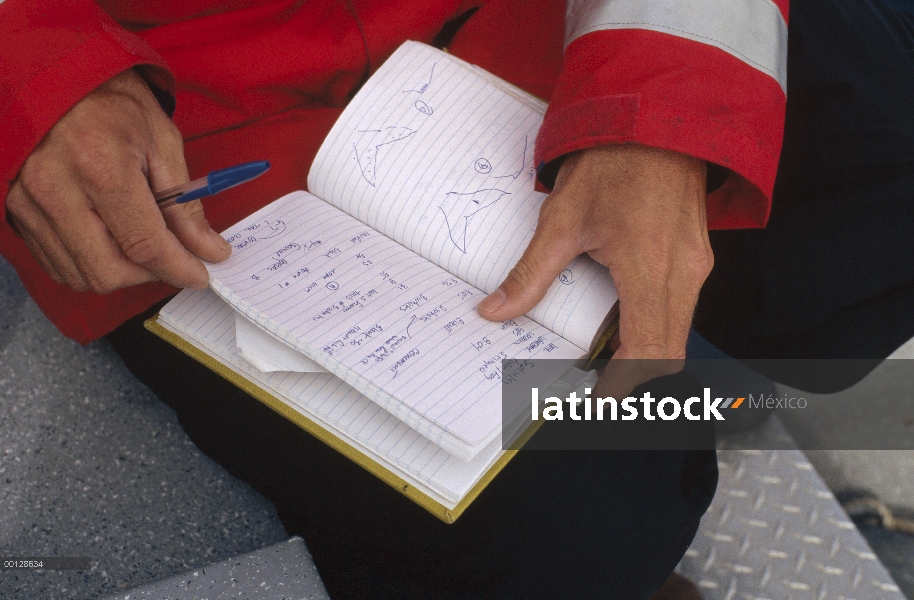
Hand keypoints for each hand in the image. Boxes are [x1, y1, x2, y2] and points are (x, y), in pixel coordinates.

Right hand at [5, 69, 230, 293]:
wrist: (54, 78)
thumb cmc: (111, 102)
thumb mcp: (162, 142)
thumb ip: (185, 204)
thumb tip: (209, 249)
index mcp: (101, 167)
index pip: (144, 244)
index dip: (179, 268)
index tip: (200, 275)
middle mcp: (58, 190)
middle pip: (109, 271)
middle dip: (149, 275)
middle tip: (172, 258)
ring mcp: (30, 204)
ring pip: (81, 274)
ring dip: (121, 273)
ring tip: (141, 245)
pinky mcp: (16, 212)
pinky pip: (57, 263)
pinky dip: (90, 265)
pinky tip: (111, 241)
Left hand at [477, 144, 712, 395]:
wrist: (657, 119)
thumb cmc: (611, 161)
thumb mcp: (561, 220)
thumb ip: (530, 274)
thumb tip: (496, 310)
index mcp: (648, 265)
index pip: (646, 349)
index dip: (622, 384)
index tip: (595, 399)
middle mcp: (683, 271)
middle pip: (668, 351)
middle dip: (635, 377)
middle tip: (596, 387)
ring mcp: (697, 265)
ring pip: (679, 333)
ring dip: (647, 354)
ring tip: (606, 362)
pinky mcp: (699, 257)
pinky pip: (682, 309)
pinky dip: (657, 329)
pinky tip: (625, 324)